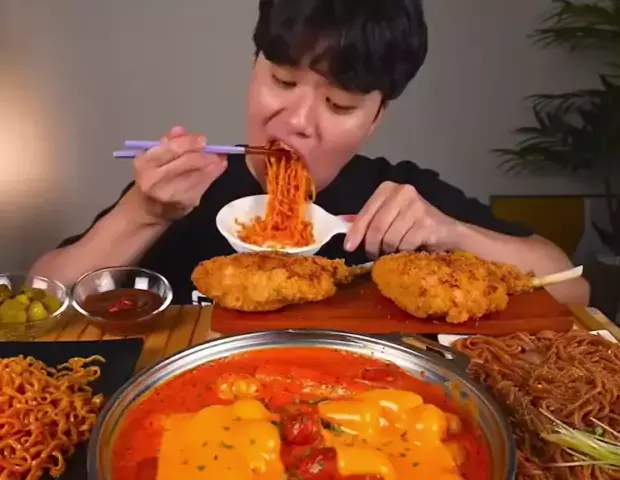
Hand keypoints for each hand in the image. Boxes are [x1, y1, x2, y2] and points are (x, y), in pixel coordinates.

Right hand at [121, 126, 227, 224]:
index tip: (202, 139)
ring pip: (200, 173)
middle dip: (204, 154)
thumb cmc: (152, 178)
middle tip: (213, 150)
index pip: (172, 149)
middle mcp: (156, 180)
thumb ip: (167, 142)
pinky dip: (212, 175)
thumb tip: (180, 130)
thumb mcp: (153, 157)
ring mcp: (172, 194)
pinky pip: (204, 185)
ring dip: (212, 164)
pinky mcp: (186, 203)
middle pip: (188, 161)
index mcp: (146, 164)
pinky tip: (215, 169)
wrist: (149, 209)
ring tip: (218, 158)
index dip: (191, 142)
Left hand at [344, 181, 458, 257]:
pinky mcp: (427, 222)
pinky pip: (404, 244)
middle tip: (374, 255)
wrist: (449, 234)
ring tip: (395, 251)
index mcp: (388, 188)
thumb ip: (367, 219)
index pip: (366, 213)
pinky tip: (410, 250)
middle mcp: (402, 191)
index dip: (356, 232)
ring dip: (389, 251)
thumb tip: (341, 222)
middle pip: (376, 228)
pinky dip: (404, 252)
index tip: (348, 248)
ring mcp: (416, 205)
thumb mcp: (388, 218)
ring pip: (389, 238)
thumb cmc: (414, 226)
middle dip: (372, 246)